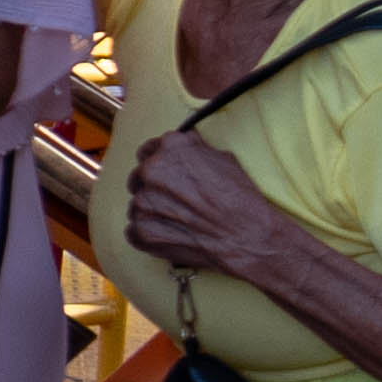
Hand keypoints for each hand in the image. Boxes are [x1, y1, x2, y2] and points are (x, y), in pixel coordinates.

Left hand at [123, 122, 311, 288]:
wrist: (247, 236)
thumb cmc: (239, 197)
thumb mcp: (223, 158)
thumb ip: (193, 149)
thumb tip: (183, 145)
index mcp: (169, 148)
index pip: (148, 151)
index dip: (160, 163)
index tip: (168, 174)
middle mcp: (150, 171)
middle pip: (140, 177)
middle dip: (155, 188)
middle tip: (177, 201)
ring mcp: (143, 203)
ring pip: (138, 204)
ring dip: (153, 212)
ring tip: (181, 221)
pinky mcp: (141, 231)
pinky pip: (134, 231)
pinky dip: (150, 234)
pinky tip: (172, 236)